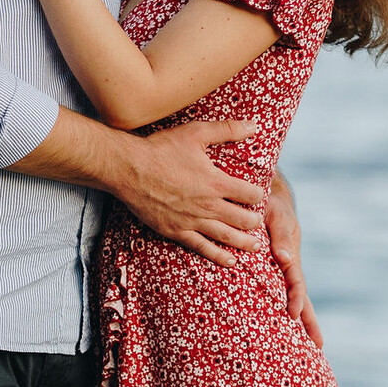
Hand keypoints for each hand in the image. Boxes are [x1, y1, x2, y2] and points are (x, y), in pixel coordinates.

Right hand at [114, 122, 267, 264]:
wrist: (128, 169)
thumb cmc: (161, 149)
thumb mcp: (196, 133)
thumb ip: (227, 130)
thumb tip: (254, 125)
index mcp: (216, 182)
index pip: (249, 194)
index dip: (258, 195)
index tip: (258, 195)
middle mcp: (207, 205)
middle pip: (242, 219)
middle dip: (254, 221)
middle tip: (259, 221)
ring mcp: (191, 221)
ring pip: (226, 236)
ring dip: (244, 242)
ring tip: (255, 247)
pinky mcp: (176, 231)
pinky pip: (202, 247)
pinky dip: (219, 256)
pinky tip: (230, 261)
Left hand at [265, 183, 323, 347]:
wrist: (269, 198)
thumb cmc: (272, 206)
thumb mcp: (277, 217)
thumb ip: (280, 237)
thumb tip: (283, 259)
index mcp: (291, 257)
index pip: (296, 283)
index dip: (295, 299)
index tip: (293, 315)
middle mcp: (289, 267)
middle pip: (301, 298)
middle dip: (309, 321)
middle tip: (318, 345)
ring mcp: (283, 269)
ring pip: (292, 298)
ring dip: (299, 318)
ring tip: (306, 343)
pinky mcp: (273, 269)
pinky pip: (278, 291)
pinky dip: (281, 306)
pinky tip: (279, 322)